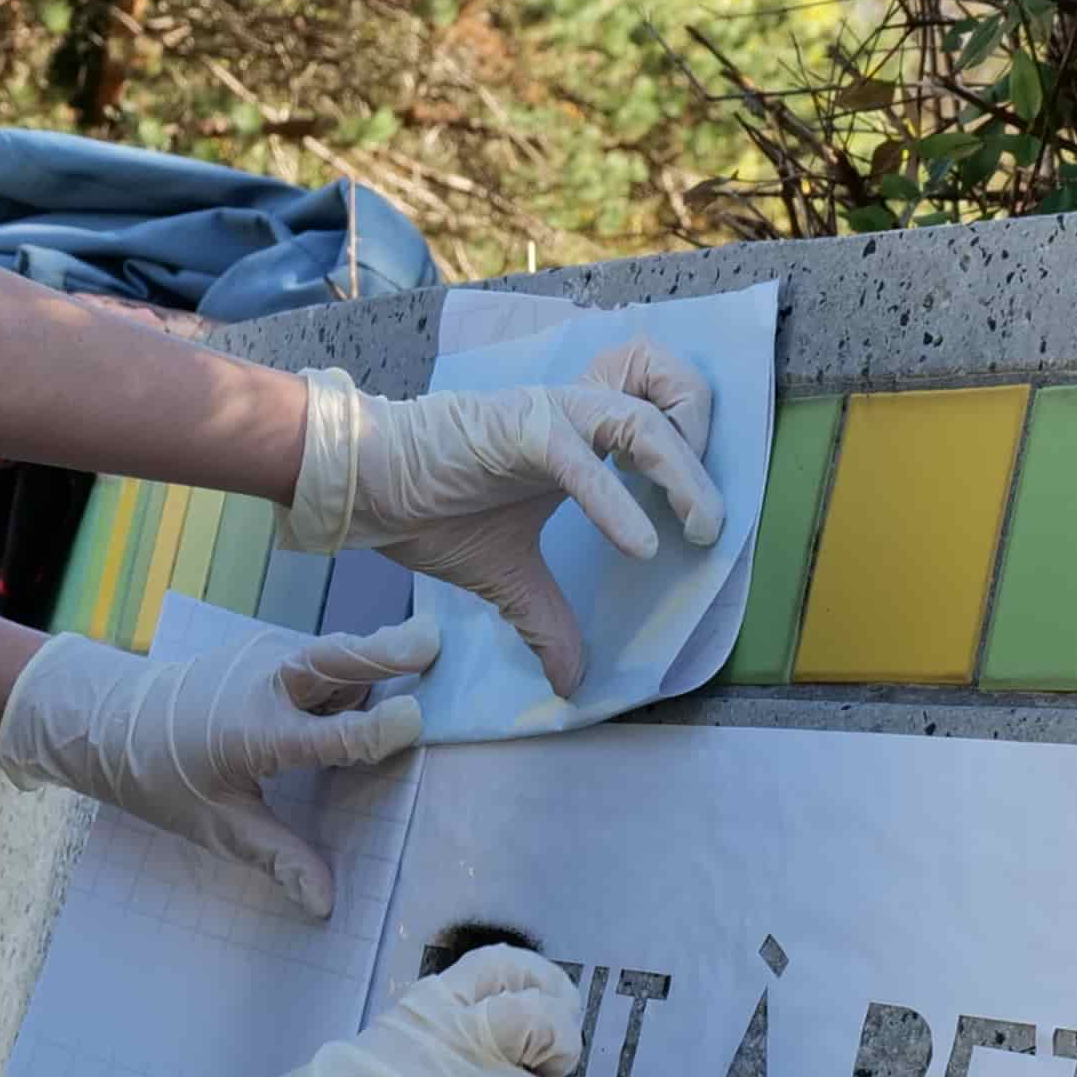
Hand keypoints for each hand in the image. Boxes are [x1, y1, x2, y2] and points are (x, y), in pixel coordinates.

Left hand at [0, 616, 435, 913]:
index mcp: (255, 735)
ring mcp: (264, 659)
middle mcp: (264, 686)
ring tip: (424, 649)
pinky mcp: (266, 650)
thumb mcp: (217, 827)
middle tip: (431, 641)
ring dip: (374, 653)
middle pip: (333, 661)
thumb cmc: (164, 780)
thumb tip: (323, 904)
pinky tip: (382, 674)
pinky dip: (352, 662)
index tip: (416, 723)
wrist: (113, 721)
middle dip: (383, 651)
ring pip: (332, 652)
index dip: (373, 732)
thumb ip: (276, 858)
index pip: (328, 736)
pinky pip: (320, 655)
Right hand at [280, 344, 722, 697]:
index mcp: (580, 439)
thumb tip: (568, 682)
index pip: (661, 413)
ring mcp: (548, 417)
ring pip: (641, 422)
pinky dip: (616, 501)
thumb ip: (546, 621)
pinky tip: (641, 546)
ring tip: (700, 529)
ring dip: (682, 475)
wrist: (364, 488)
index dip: (694, 449)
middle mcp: (574, 416)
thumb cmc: (430, 511)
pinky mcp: (518, 430)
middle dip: (706, 449)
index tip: (703, 514)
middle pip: (669, 394)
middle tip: (712, 524)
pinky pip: (581, 459)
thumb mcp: (507, 578)